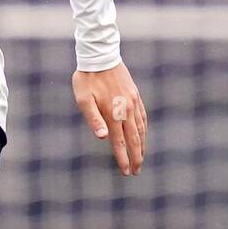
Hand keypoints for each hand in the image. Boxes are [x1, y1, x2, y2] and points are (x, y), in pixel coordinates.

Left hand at [72, 61, 146, 175]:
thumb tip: (102, 137)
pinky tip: (143, 136)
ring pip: (141, 130)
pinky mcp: (135, 96)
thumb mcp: (83, 99)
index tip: (126, 172)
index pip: (120, 142)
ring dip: (141, 146)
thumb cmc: (87, 79)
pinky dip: (144, 130)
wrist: (101, 56)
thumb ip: (93, 119)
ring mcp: (133, 103)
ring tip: (141, 159)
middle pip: (134, 139)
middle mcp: (126, 110)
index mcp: (113, 113)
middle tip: (136, 172)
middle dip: (136, 157)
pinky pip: (143, 117)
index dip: (123, 158)